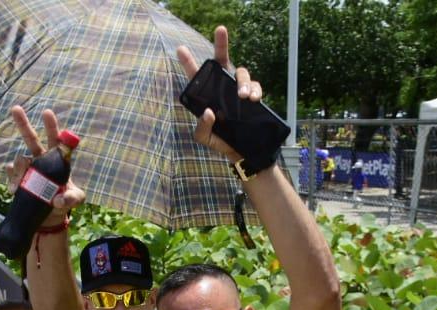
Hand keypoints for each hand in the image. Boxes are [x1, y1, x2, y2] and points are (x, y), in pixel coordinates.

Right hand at [8, 106, 86, 225]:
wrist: (48, 217)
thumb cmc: (64, 202)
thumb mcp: (75, 200)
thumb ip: (71, 199)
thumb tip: (57, 200)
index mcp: (57, 160)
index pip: (55, 140)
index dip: (51, 126)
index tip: (46, 112)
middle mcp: (41, 161)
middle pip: (31, 139)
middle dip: (23, 124)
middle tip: (15, 109)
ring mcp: (28, 170)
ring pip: (20, 159)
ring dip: (21, 167)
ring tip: (22, 184)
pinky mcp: (18, 180)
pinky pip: (12, 175)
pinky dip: (13, 181)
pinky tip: (14, 189)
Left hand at [176, 26, 259, 160]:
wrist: (241, 153)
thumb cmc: (220, 141)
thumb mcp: (205, 138)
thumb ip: (202, 127)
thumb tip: (209, 111)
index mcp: (208, 94)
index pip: (197, 75)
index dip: (188, 61)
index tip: (180, 48)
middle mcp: (223, 87)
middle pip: (222, 60)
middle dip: (221, 43)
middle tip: (220, 29)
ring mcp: (239, 91)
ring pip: (242, 73)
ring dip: (243, 80)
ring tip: (244, 95)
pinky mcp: (253, 97)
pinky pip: (256, 87)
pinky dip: (256, 90)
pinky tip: (254, 99)